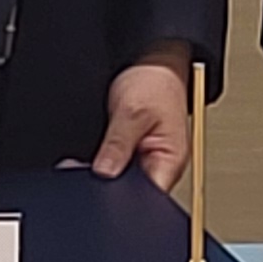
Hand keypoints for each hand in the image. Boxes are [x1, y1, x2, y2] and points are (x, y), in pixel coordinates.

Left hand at [90, 45, 195, 189]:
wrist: (154, 65)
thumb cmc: (156, 83)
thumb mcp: (133, 111)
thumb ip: (118, 144)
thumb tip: (104, 173)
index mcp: (171, 161)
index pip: (150, 197)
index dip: (125, 196)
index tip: (102, 184)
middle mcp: (160, 166)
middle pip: (134, 192)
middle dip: (110, 184)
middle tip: (92, 167)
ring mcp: (145, 162)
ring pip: (122, 181)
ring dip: (105, 173)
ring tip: (94, 157)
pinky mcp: (132, 156)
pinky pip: (116, 169)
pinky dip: (102, 164)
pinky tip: (93, 156)